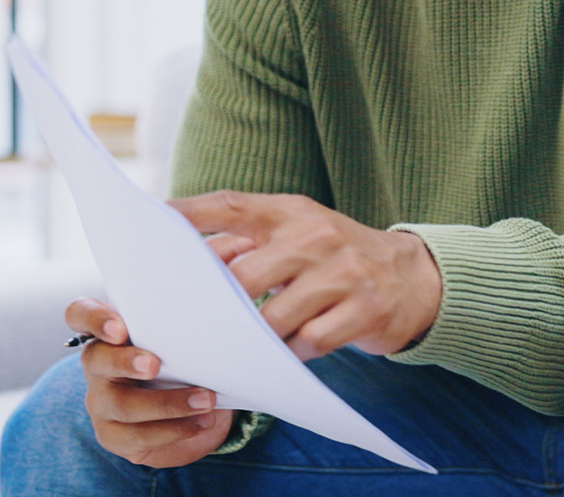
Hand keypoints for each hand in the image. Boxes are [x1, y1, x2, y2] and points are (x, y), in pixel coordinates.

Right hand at [65, 296, 232, 466]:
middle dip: (125, 362)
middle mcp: (98, 364)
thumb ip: (195, 310)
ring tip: (205, 400)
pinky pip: (137, 436)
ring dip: (167, 403)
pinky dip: (174, 430)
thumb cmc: (188, 356)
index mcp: (110, 330)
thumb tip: (226, 286)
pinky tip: (201, 422)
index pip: (81, 313)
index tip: (120, 329)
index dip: (94, 319)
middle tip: (155, 365)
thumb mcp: (190, 332)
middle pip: (95, 359)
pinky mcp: (113, 435)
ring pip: (121, 404)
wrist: (196, 405)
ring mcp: (102, 401)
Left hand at [168, 191, 442, 359]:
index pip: (230, 205)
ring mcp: (343, 274)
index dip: (186, 215)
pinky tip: (282, 358)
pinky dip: (288, 356)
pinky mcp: (363, 311)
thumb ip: (252, 241)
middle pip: (244, 275)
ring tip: (234, 351)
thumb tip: (186, 260)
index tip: (149, 225)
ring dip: (250, 340)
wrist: (414, 278)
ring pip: (273, 317)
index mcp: (292, 213)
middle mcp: (316, 237)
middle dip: (213, 306)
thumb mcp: (301, 234)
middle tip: (187, 328)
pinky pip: (308, 344)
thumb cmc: (338, 259)